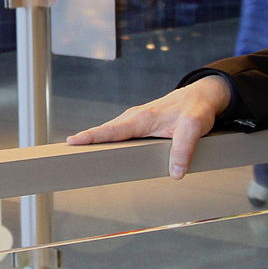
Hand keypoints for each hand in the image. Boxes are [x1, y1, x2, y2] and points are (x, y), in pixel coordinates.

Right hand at [65, 76, 232, 179]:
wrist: (203, 96)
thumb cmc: (197, 109)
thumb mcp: (195, 127)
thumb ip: (184, 148)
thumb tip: (175, 173)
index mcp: (142, 118)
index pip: (112, 129)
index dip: (92, 136)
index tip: (73, 142)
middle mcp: (134, 118)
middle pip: (104, 132)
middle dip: (84, 140)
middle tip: (64, 153)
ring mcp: (136, 121)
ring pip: (111, 133)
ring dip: (94, 141)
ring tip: (75, 156)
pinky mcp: (140, 126)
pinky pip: (118, 134)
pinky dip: (106, 140)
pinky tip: (100, 152)